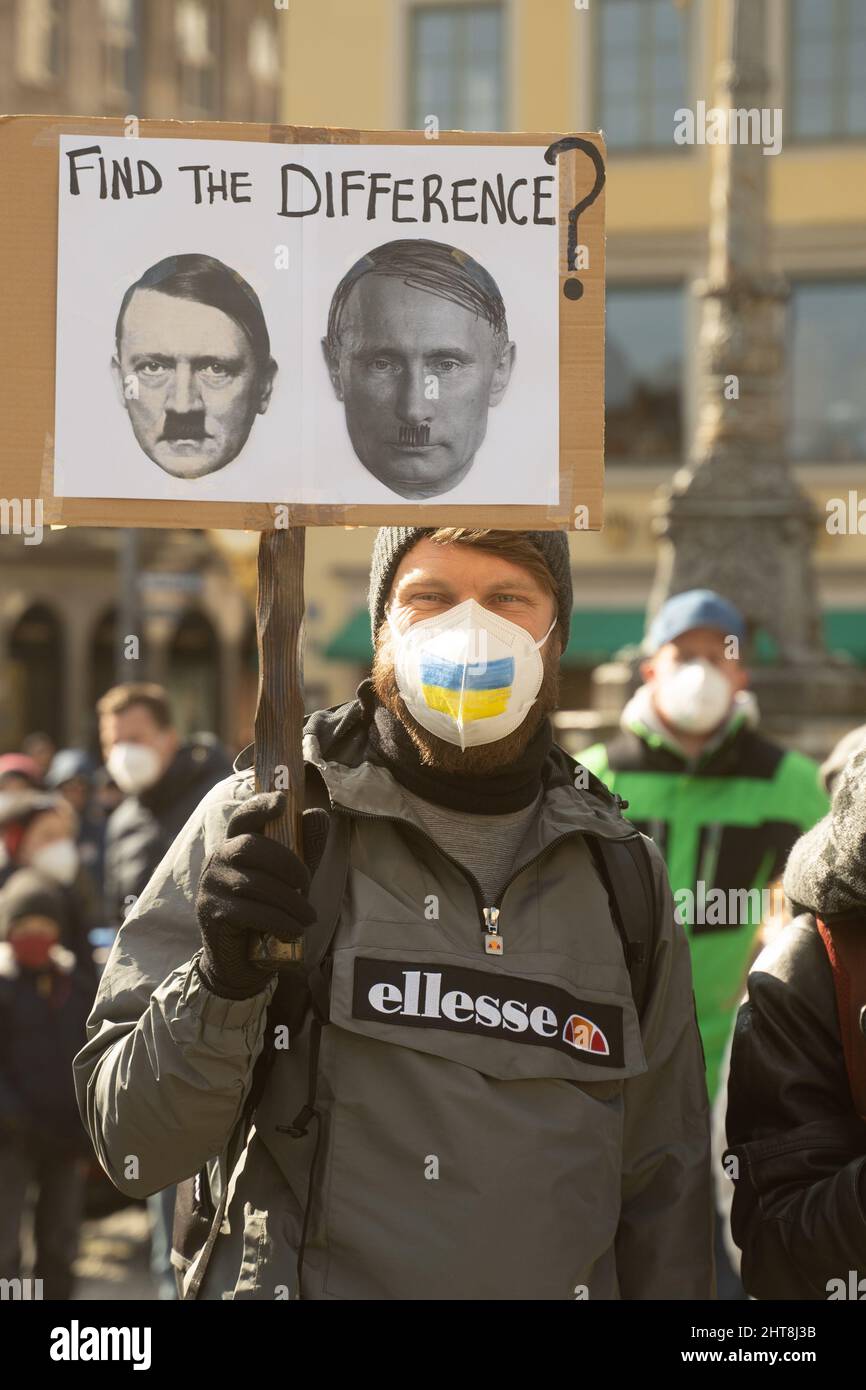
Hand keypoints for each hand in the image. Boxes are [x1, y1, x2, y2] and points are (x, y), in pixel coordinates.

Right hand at [195, 791, 316, 999]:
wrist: (240, 960)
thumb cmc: (266, 910)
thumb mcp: (289, 878)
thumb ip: (303, 849)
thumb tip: (318, 814)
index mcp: (235, 845)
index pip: (243, 818)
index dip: (260, 806)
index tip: (282, 802)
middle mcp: (217, 860)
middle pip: (251, 847)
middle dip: (288, 864)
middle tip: (307, 885)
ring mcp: (211, 886)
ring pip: (255, 884)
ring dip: (290, 901)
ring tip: (309, 917)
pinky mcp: (211, 913)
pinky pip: (250, 912)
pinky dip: (279, 921)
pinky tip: (294, 930)